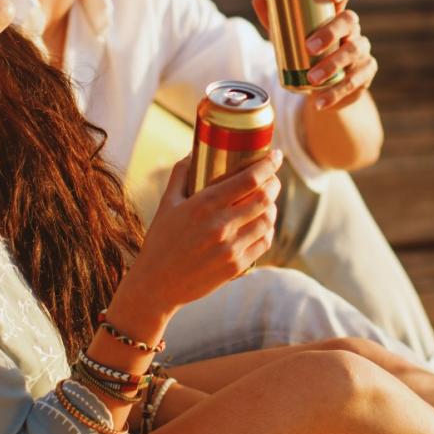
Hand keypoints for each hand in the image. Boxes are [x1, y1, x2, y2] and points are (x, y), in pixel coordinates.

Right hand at [121, 150, 282, 320]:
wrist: (157, 283)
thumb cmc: (160, 239)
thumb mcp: (166, 202)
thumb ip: (180, 174)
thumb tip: (193, 150)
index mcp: (203, 205)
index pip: (248, 180)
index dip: (267, 165)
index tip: (276, 155)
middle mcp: (220, 225)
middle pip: (264, 198)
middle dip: (274, 183)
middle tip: (273, 177)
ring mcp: (231, 248)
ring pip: (268, 220)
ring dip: (273, 206)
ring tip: (268, 200)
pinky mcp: (236, 266)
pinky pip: (264, 243)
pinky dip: (268, 229)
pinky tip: (263, 224)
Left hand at [252, 0, 377, 110]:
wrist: (320, 87)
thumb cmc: (303, 52)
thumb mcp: (287, 36)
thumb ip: (274, 19)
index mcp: (333, 12)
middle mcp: (352, 28)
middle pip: (349, 21)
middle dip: (330, 33)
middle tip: (309, 47)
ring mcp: (361, 49)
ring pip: (353, 52)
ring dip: (332, 65)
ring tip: (312, 79)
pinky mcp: (365, 72)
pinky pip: (355, 81)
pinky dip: (336, 93)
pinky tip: (320, 102)